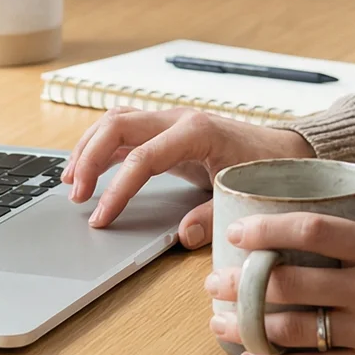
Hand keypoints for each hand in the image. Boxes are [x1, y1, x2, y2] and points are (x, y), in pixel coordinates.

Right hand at [63, 106, 313, 246]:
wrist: (285, 149)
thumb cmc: (267, 169)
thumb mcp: (242, 194)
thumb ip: (212, 216)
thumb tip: (182, 236)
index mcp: (196, 131)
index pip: (143, 157)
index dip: (118, 189)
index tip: (101, 217)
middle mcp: (178, 118)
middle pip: (117, 126)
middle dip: (89, 160)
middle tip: (76, 197)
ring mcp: (170, 120)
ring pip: (114, 121)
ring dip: (88, 148)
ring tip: (70, 182)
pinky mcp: (165, 129)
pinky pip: (123, 128)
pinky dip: (100, 146)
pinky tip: (86, 168)